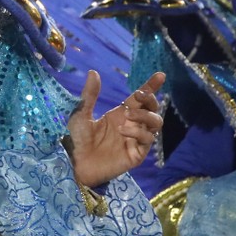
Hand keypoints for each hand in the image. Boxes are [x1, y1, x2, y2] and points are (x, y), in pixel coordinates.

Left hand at [66, 71, 165, 187]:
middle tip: (138, 96)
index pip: (141, 98)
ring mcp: (136, 139)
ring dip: (144, 116)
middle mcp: (132, 124)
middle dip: (150, 99)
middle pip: (153, 108)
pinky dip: (138, 133)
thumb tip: (93, 72)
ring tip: (127, 116)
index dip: (151, 87)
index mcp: (121, 113)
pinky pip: (148, 139)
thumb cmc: (78, 140)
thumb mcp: (81, 114)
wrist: (75, 163)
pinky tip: (123, 131)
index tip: (160, 75)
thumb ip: (89, 95)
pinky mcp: (138, 153)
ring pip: (156, 123)